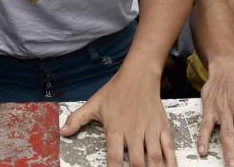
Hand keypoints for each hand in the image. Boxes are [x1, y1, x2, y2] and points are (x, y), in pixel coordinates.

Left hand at [60, 69, 175, 166]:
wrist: (139, 75)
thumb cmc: (115, 90)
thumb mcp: (94, 104)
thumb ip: (77, 119)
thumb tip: (62, 132)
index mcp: (115, 129)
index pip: (113, 157)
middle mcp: (133, 131)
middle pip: (135, 162)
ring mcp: (150, 130)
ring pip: (154, 158)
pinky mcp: (163, 127)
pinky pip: (169, 148)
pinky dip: (171, 161)